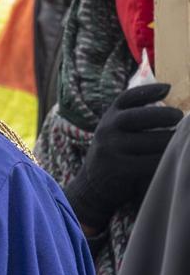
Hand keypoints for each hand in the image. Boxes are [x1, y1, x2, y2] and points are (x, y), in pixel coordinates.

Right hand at [66, 84, 183, 232]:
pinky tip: (175, 158)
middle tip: (181, 118)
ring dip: (171, 141)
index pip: (127, 98)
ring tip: (184, 140)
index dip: (148, 91)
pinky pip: (150, 162)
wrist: (93, 185)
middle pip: (138, 116)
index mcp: (109, 117)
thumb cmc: (115, 154)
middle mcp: (106, 129)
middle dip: (164, 116)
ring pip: (149, 141)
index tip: (168, 88)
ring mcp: (110, 149)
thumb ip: (134, 119)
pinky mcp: (117, 169)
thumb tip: (171, 107)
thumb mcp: (116, 132)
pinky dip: (166, 160)